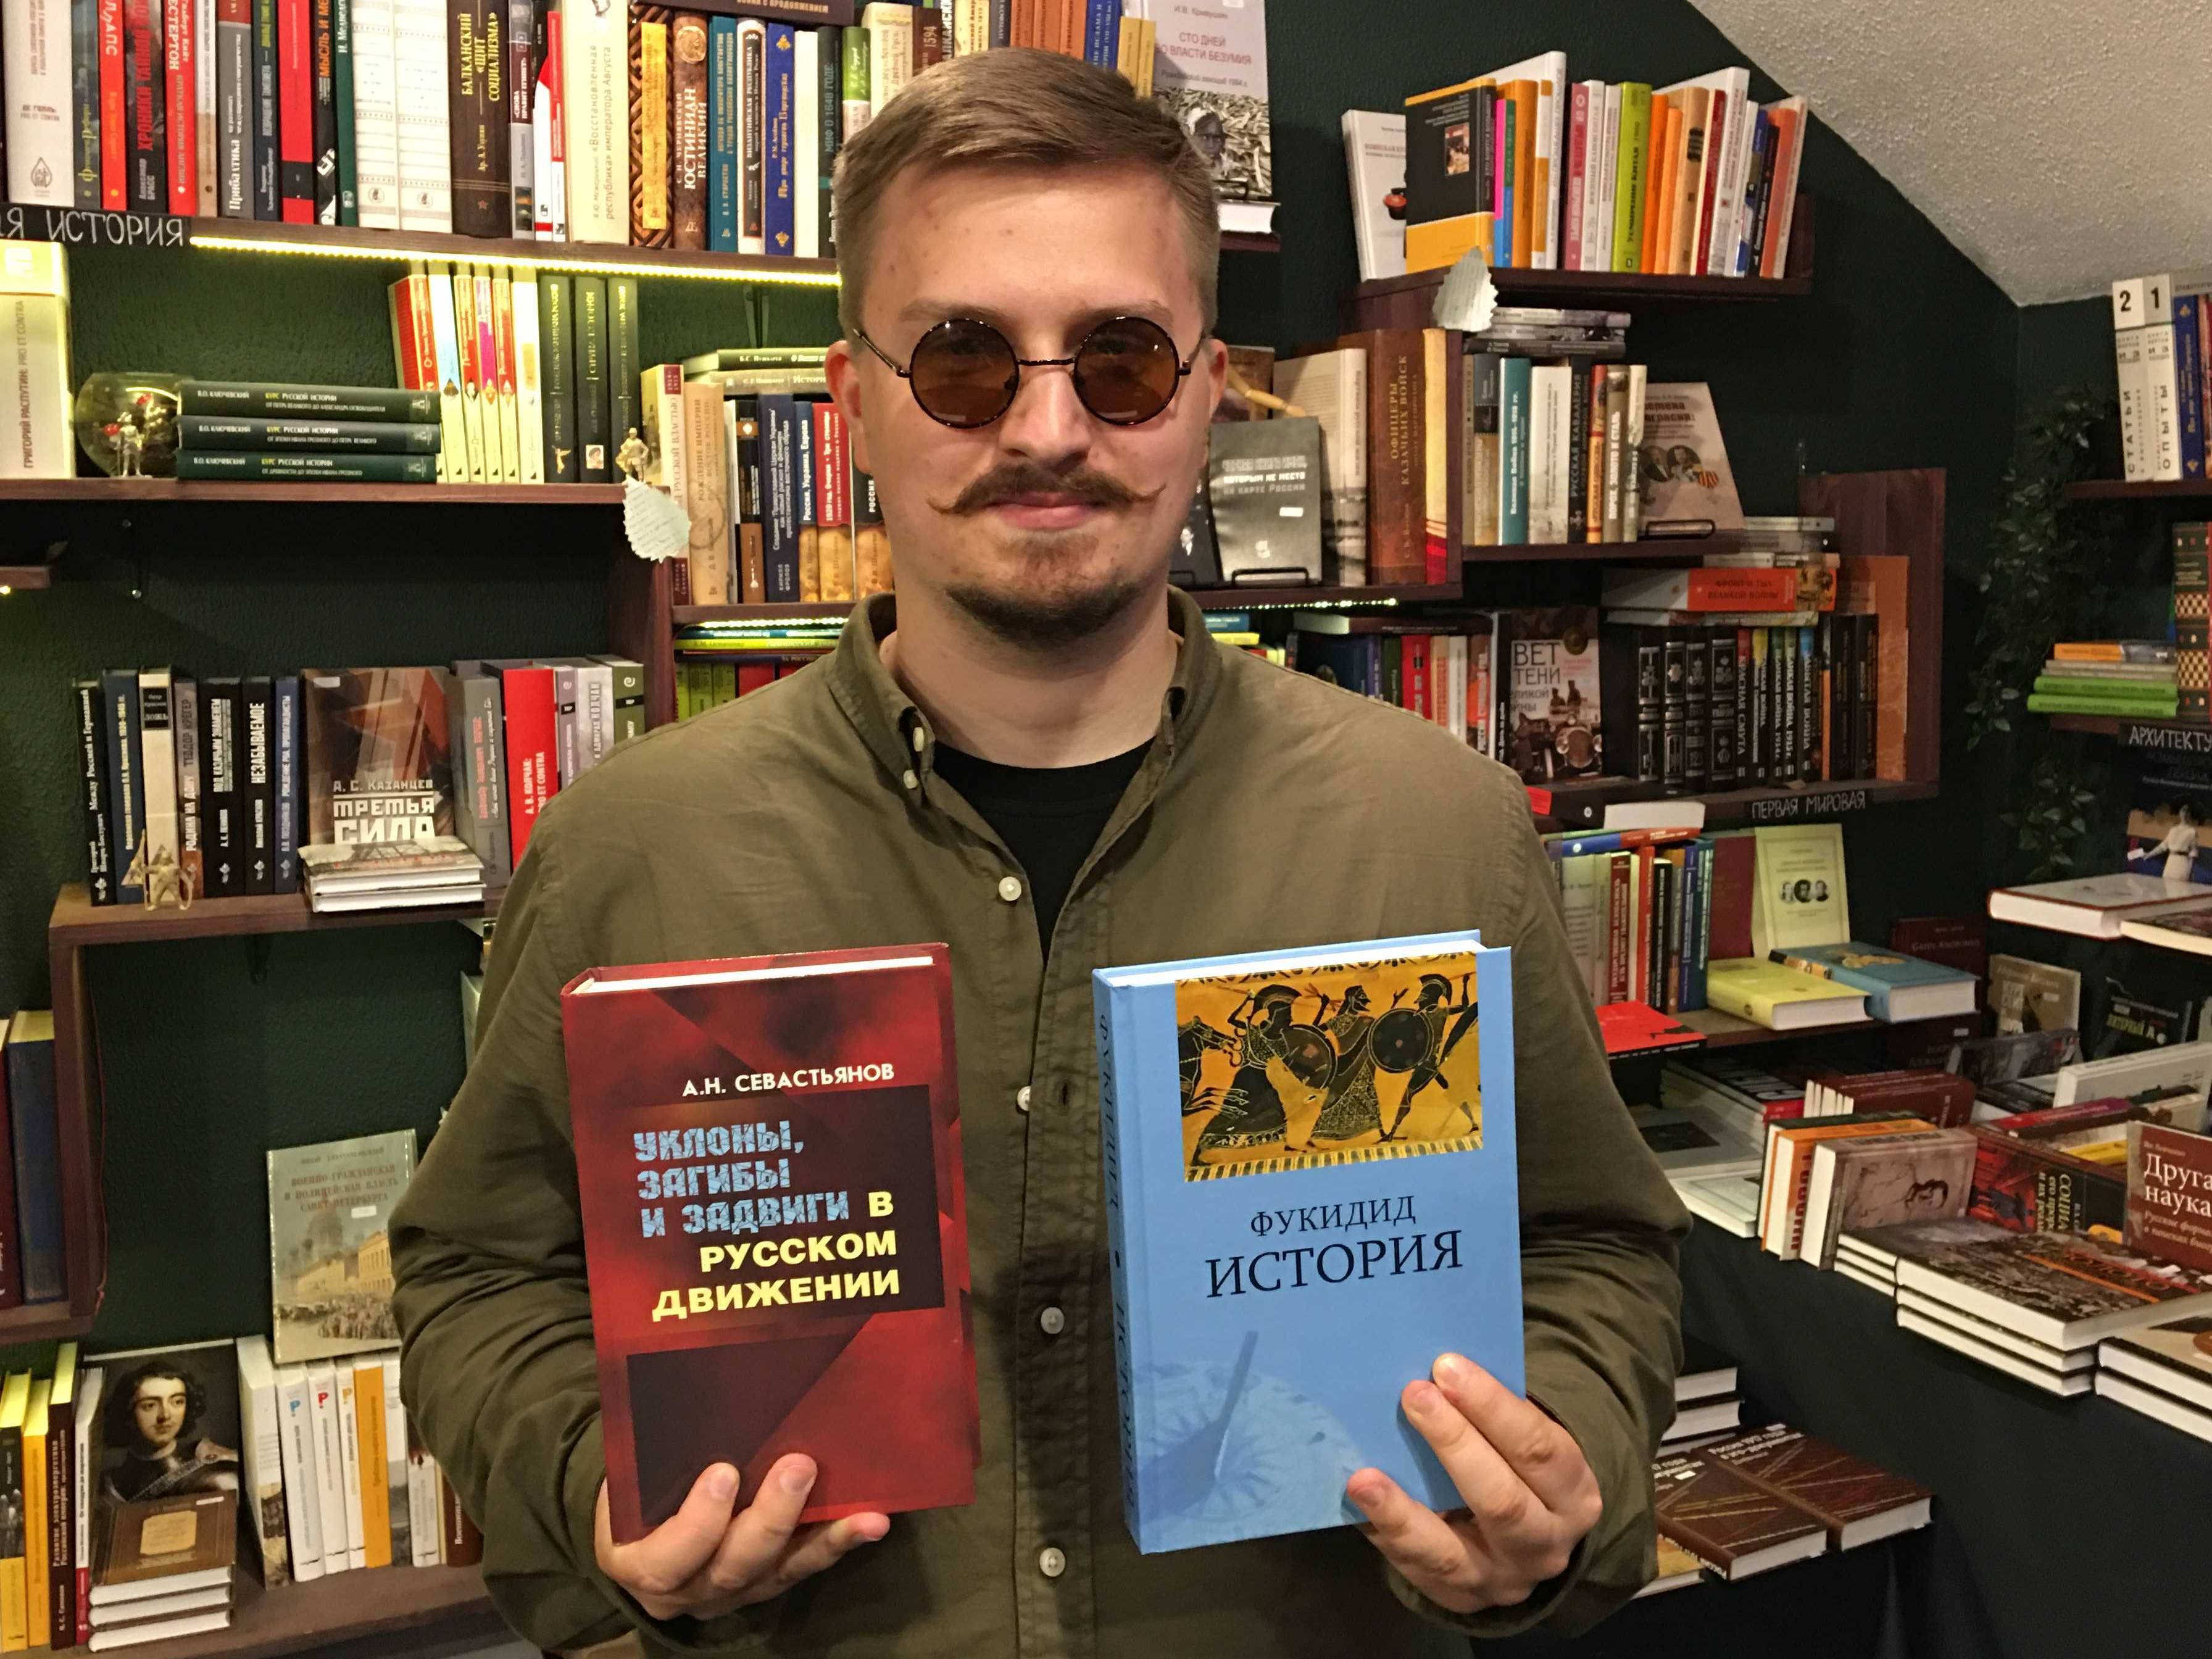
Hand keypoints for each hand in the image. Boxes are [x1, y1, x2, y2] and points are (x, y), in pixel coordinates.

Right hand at [594, 1456, 888, 1621]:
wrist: (640, 1525)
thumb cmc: (636, 1484)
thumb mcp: (630, 1473)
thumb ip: (653, 1451)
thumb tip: (692, 1383)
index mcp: (638, 1561)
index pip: (666, 1559)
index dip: (697, 1523)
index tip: (724, 1473)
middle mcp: (688, 1588)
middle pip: (732, 1567)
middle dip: (769, 1519)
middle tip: (798, 1466)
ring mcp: (732, 1589)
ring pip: (778, 1571)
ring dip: (823, 1538)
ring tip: (863, 1513)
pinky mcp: (768, 1581)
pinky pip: (805, 1565)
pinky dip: (839, 1543)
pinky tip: (873, 1523)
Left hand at [1347, 1353, 1601, 1615]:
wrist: (1529, 1542)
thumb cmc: (1518, 1466)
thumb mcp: (1529, 1441)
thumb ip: (1495, 1412)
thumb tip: (1435, 1367)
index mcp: (1573, 1494)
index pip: (1538, 1449)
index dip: (1493, 1407)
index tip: (1447, 1367)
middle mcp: (1545, 1546)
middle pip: (1501, 1500)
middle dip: (1454, 1444)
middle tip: (1413, 1395)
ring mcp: (1500, 1581)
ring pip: (1450, 1553)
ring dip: (1402, 1512)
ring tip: (1363, 1478)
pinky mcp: (1458, 1599)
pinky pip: (1414, 1570)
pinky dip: (1384, 1535)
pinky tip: (1357, 1505)